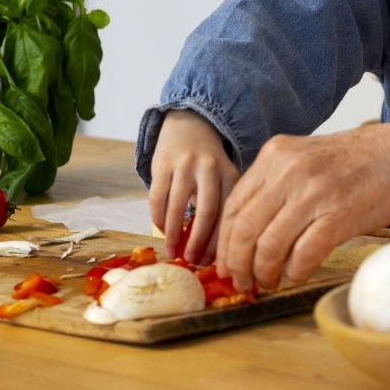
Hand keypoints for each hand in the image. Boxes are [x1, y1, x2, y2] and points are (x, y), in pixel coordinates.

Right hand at [148, 110, 239, 263]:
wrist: (190, 126)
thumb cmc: (209, 166)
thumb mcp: (224, 180)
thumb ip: (221, 208)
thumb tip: (211, 254)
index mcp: (232, 175)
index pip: (229, 214)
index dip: (221, 242)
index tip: (213, 263)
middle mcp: (211, 168)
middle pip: (208, 212)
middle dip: (199, 242)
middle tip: (191, 262)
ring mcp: (185, 164)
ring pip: (178, 206)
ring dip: (174, 235)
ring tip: (172, 253)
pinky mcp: (162, 163)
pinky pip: (157, 197)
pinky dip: (159, 218)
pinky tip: (163, 230)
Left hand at [215, 125, 389, 291]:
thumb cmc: (360, 161)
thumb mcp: (307, 157)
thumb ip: (276, 184)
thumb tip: (246, 230)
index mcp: (276, 154)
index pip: (234, 206)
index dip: (224, 242)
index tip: (226, 263)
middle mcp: (289, 171)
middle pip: (244, 229)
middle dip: (238, 264)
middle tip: (243, 282)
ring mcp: (314, 193)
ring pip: (268, 246)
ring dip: (264, 273)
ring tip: (269, 282)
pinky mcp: (338, 216)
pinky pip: (303, 255)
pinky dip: (295, 271)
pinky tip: (298, 274)